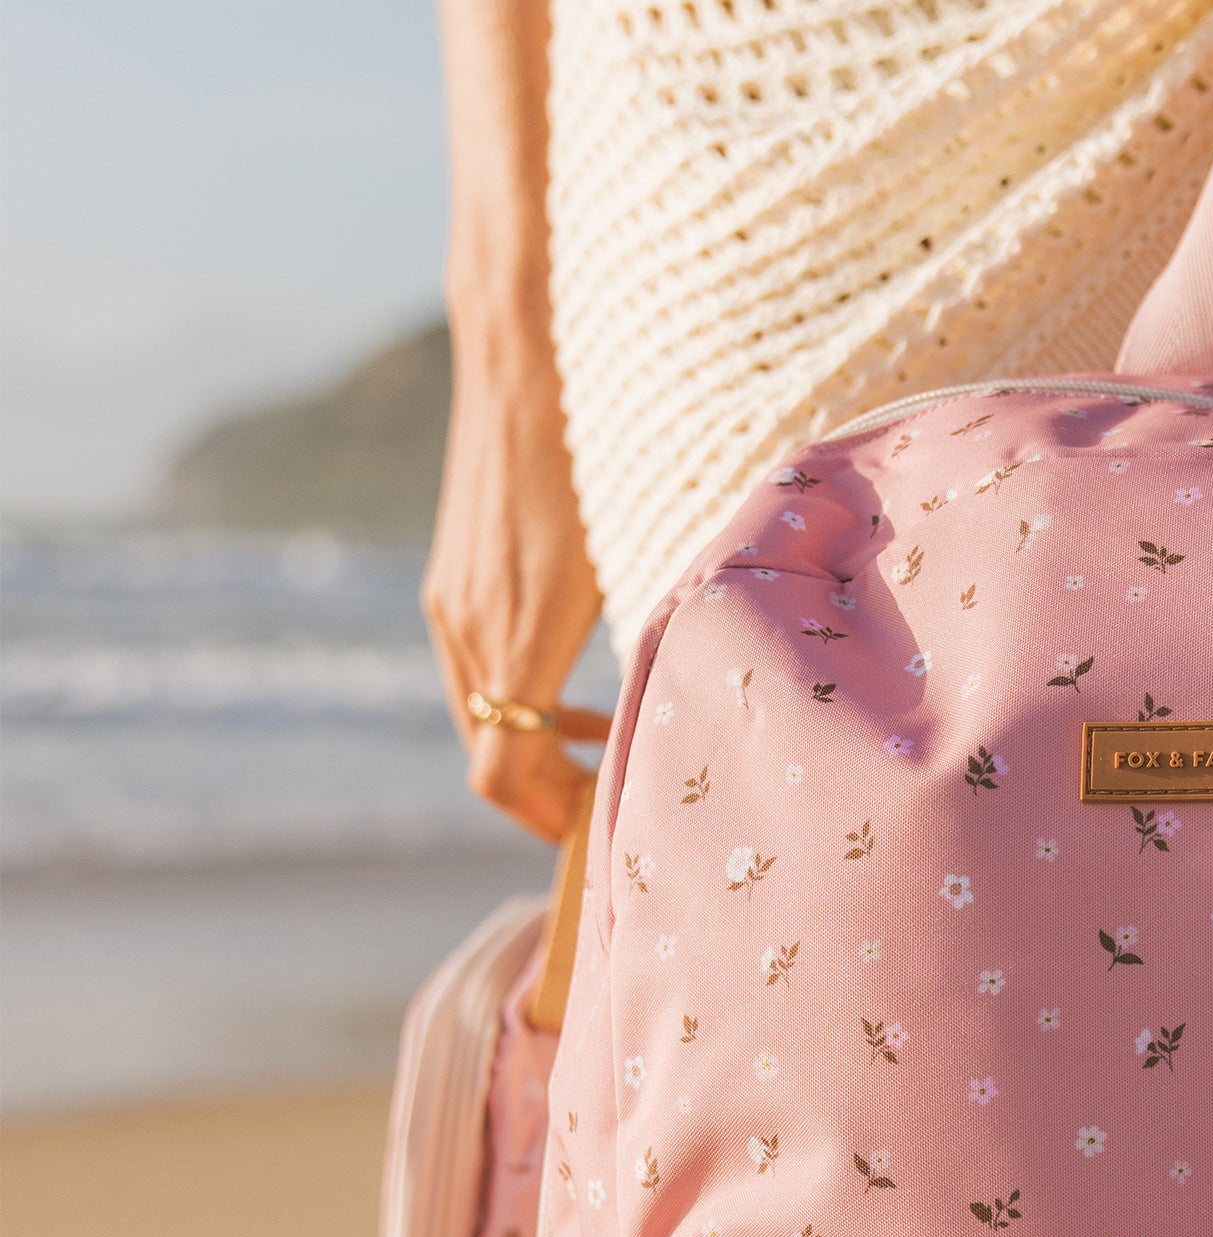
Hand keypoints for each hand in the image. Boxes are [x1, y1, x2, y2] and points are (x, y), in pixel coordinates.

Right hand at [421, 334, 607, 844]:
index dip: (552, 822)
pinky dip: (522, 699)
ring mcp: (450, 600)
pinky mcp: (453, 573)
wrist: (526, 349)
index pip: (503, 777)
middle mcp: (464, 627)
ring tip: (608, 750)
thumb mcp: (643, 557)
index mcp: (509, 639)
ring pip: (482, 714)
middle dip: (550, 797)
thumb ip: (654, 641)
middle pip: (490, 757)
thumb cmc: (599, 451)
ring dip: (538, 747)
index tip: (606, 833)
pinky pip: (479, 668)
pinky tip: (578, 685)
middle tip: (619, 808)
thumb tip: (684, 713)